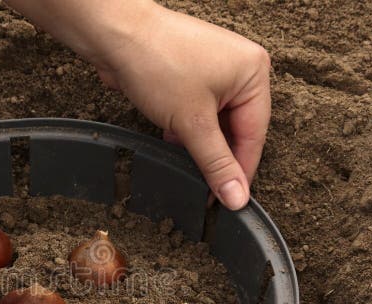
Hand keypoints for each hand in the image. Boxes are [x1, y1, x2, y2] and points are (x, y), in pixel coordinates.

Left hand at [4, 0, 270, 209]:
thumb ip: (216, 162)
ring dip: (199, 143)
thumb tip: (236, 196)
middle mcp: (240, 68)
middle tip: (205, 190)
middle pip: (236, 129)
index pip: (254, 135)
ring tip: (185, 163)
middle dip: (217, 156)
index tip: (229, 201)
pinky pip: (198, 110)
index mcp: (254, 73)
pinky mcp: (192, 72)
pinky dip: (187, 128)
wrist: (116, 35)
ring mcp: (216, 68)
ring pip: (215, 122)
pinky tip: (172, 139)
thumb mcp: (192, 123)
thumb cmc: (158, 64)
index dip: (240, 171)